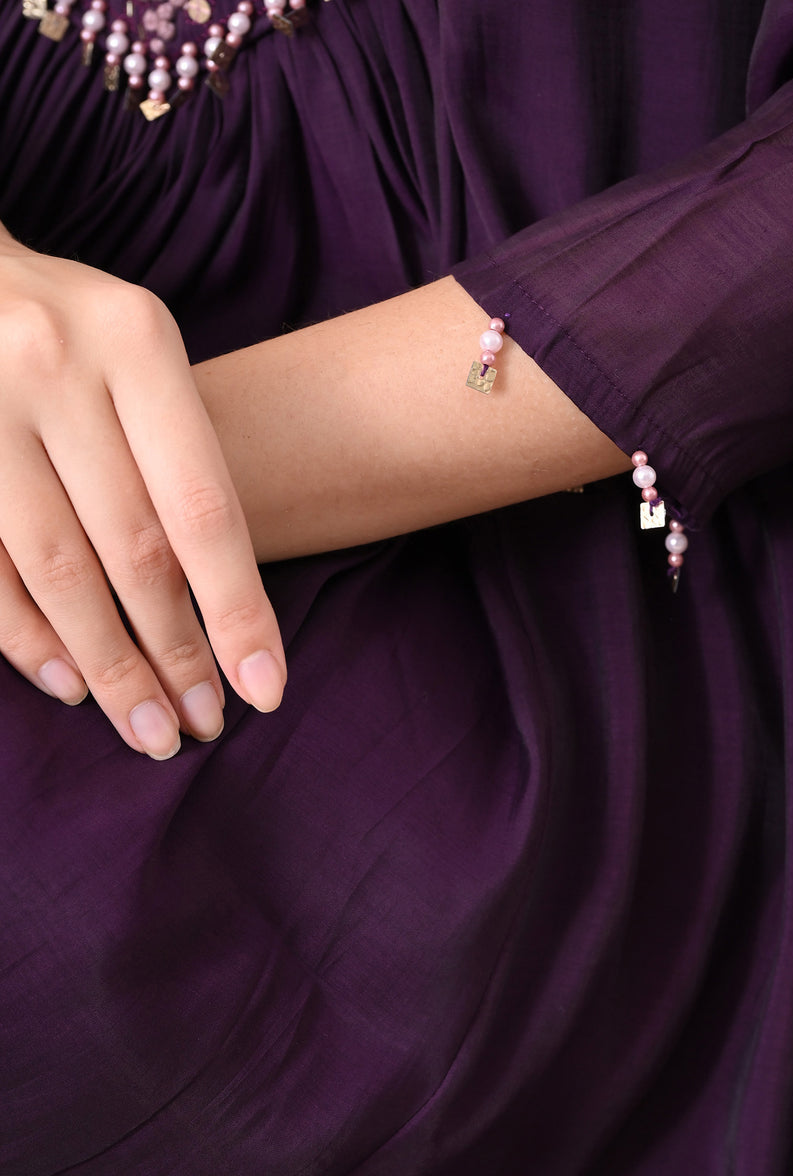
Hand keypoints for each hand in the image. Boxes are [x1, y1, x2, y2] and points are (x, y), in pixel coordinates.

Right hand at [0, 231, 285, 757]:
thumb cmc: (71, 328)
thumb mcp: (139, 352)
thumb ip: (176, 456)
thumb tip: (221, 608)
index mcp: (135, 341)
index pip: (203, 508)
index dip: (236, 610)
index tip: (264, 689)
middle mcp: (55, 367)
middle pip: (134, 551)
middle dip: (175, 653)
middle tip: (202, 726)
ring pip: (60, 571)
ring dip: (108, 665)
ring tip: (149, 729)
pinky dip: (27, 635)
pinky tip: (69, 683)